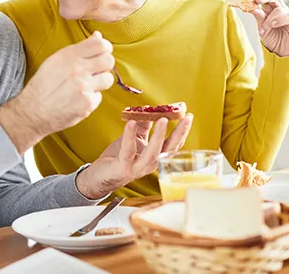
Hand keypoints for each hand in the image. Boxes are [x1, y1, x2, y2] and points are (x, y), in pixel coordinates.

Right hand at [0, 32, 114, 152]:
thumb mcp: (55, 60)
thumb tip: (97, 36)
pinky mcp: (87, 103)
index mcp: (69, 55)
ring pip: (108, 79)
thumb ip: (78, 49)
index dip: (105, 48)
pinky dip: (91, 98)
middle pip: (109, 60)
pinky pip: (99, 97)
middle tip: (96, 71)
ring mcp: (84, 86)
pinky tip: (79, 99)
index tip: (102, 53)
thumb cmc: (42, 85)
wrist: (33, 111)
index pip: (101, 44)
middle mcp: (78, 69)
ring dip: (100, 82)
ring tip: (88, 86)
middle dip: (105, 65)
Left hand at [75, 115, 192, 199]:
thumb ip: (143, 127)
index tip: (189, 117)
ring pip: (152, 153)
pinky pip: (128, 151)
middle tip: (185, 118)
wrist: (100, 175)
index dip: (182, 131)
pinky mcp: (123, 167)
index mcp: (154, 157)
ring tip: (163, 119)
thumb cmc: (118, 157)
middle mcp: (149, 165)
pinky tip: (131, 123)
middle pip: (169, 150)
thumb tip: (151, 112)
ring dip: (159, 136)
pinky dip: (130, 136)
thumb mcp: (134, 139)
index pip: (173, 145)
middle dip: (179, 134)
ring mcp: (137, 168)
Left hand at [248, 0, 288, 56]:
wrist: (281, 53)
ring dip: (270, 16)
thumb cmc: (272, 39)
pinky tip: (274, 25)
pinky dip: (280, 19)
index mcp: (270, 8)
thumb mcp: (262, 27)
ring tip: (265, 27)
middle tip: (256, 0)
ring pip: (281, 7)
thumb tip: (248, 6)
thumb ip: (258, 16)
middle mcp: (280, 9)